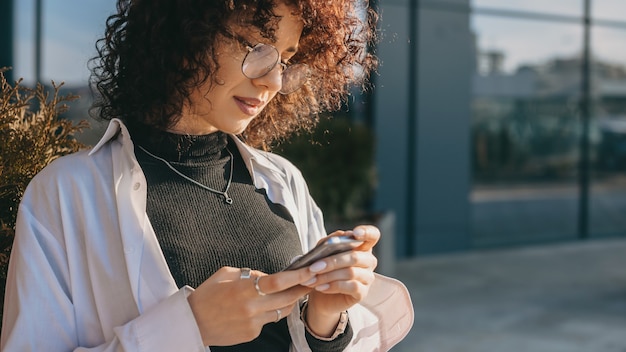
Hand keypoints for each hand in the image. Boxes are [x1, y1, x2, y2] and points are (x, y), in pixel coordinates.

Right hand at [187, 266, 314, 345]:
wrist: (193, 322)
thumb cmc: (207, 294)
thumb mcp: (226, 274)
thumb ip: (250, 273)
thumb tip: (269, 276)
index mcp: (244, 289)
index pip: (278, 282)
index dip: (298, 276)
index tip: (310, 270)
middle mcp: (251, 307)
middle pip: (287, 298)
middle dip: (302, 288)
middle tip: (313, 280)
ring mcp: (253, 323)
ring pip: (281, 311)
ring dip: (289, 300)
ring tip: (294, 291)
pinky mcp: (252, 333)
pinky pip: (268, 320)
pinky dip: (270, 312)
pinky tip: (263, 306)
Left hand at [303, 225, 379, 336]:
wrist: (320, 297)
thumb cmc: (323, 271)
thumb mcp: (321, 254)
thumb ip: (327, 244)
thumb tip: (334, 238)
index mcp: (361, 246)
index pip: (372, 235)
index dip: (366, 232)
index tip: (354, 233)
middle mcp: (369, 260)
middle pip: (355, 257)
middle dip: (332, 261)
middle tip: (313, 267)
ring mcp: (368, 277)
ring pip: (351, 272)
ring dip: (328, 276)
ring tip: (312, 279)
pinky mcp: (363, 293)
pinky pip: (351, 287)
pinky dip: (333, 286)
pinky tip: (320, 287)